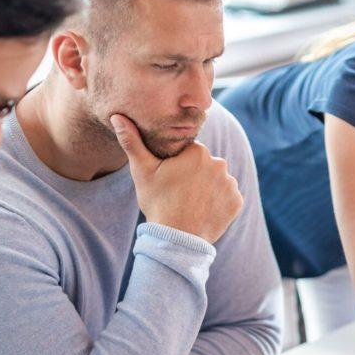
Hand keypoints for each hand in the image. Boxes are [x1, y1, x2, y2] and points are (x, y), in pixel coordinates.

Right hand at [110, 114, 242, 243]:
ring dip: (207, 189)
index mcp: (198, 151)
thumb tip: (117, 116)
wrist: (176, 239)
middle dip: (193, 176)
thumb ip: (132, 142)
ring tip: (190, 203)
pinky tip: (203, 211)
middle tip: (178, 193)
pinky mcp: (237, 202)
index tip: (169, 179)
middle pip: (204, 166)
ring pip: (216, 181)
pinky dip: (218, 203)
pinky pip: (227, 198)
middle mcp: (219, 163)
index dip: (177, 165)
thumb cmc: (157, 202)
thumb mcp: (142, 171)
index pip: (188, 152)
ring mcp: (230, 184)